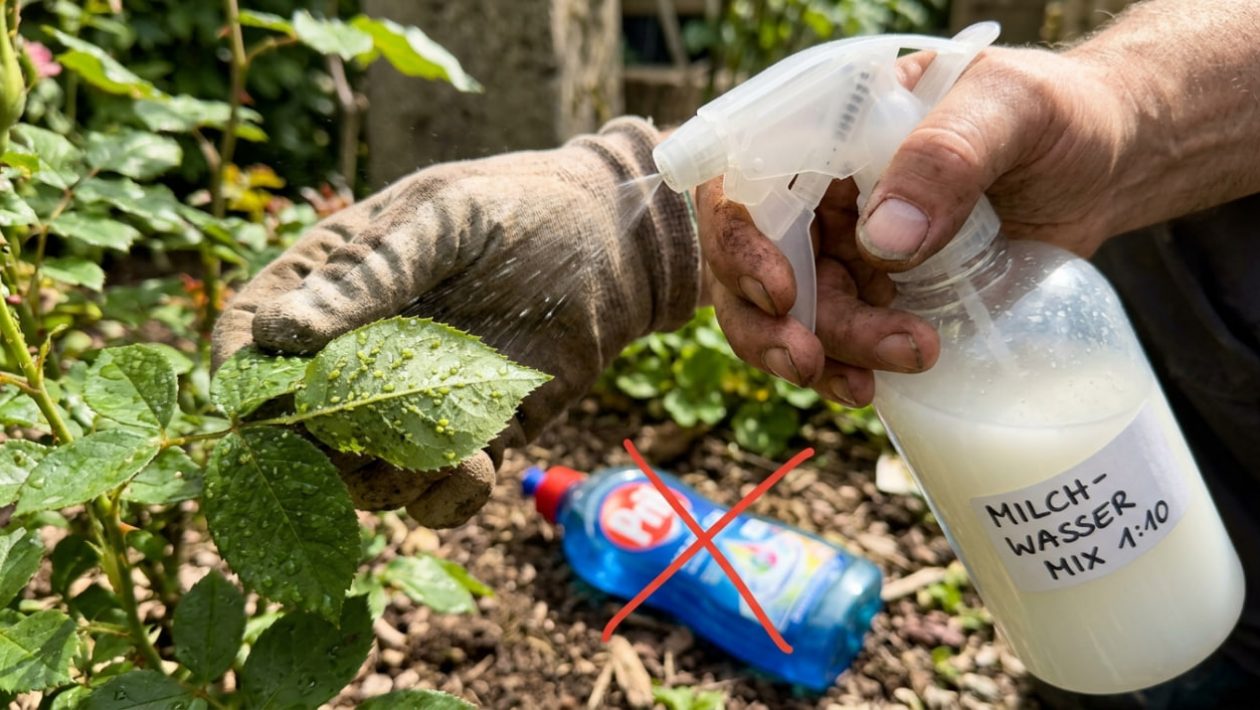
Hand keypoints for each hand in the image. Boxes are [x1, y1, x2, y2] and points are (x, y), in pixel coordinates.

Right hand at [212, 118, 698, 526]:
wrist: (613, 244)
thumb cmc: (521, 209)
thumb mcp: (442, 218)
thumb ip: (370, 272)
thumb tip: (279, 335)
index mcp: (329, 287)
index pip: (249, 341)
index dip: (239, 379)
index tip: (257, 405)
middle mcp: (359, 354)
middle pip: (298, 429)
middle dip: (321, 445)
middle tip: (371, 429)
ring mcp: (411, 402)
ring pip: (363, 476)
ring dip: (390, 476)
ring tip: (446, 442)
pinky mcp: (470, 438)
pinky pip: (434, 498)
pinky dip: (447, 497)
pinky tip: (480, 463)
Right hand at [699, 46, 1134, 405]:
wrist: (1107, 167)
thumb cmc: (1059, 116)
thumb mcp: (1011, 110)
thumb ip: (946, 157)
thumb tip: (881, 240)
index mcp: (830, 128)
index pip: (749, 179)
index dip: (741, 239)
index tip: (781, 292)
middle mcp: (822, 189)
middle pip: (757, 259)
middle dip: (772, 320)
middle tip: (810, 361)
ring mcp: (845, 246)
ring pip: (792, 311)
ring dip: (821, 352)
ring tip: (878, 377)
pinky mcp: (877, 294)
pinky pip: (837, 339)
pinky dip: (844, 368)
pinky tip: (872, 389)